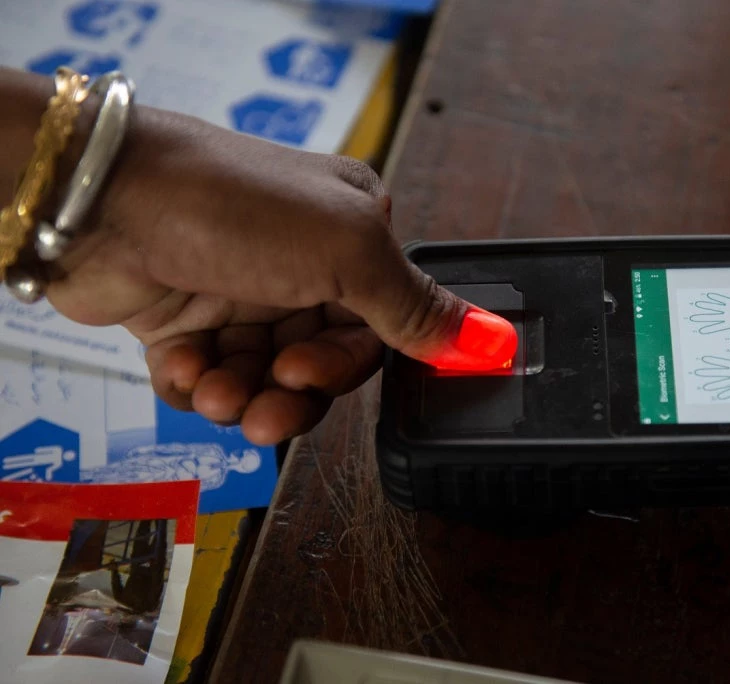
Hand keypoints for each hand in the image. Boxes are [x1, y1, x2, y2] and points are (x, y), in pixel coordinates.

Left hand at [25, 94, 515, 444]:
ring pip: (266, 382)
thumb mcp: (349, 251)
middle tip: (270, 397)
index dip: (349, 362)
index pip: (379, 326)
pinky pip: (213, 382)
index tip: (319, 376)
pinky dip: (198, 385)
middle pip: (322, 363)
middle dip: (293, 390)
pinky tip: (183, 365)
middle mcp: (301, 265)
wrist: (102, 201)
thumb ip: (416, 308)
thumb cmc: (230, 203)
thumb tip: (491, 343)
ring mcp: (243, 293)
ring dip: (243, 396)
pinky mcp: (189, 320)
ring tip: (216, 387)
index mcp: (353, 234)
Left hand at [688, 292, 729, 341]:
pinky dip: (717, 297)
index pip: (717, 327)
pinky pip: (724, 299)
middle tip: (692, 318)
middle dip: (703, 318)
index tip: (700, 331)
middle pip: (712, 317)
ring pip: (716, 307)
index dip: (709, 329)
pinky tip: (709, 295)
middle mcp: (728, 316)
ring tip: (697, 304)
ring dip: (707, 306)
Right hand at [693, 346, 729, 399]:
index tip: (704, 359)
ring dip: (714, 385)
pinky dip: (726, 394)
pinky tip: (719, 396)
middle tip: (697, 372)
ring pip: (723, 383)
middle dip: (708, 372)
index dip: (713, 360)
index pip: (722, 362)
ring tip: (705, 387)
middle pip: (718, 372)